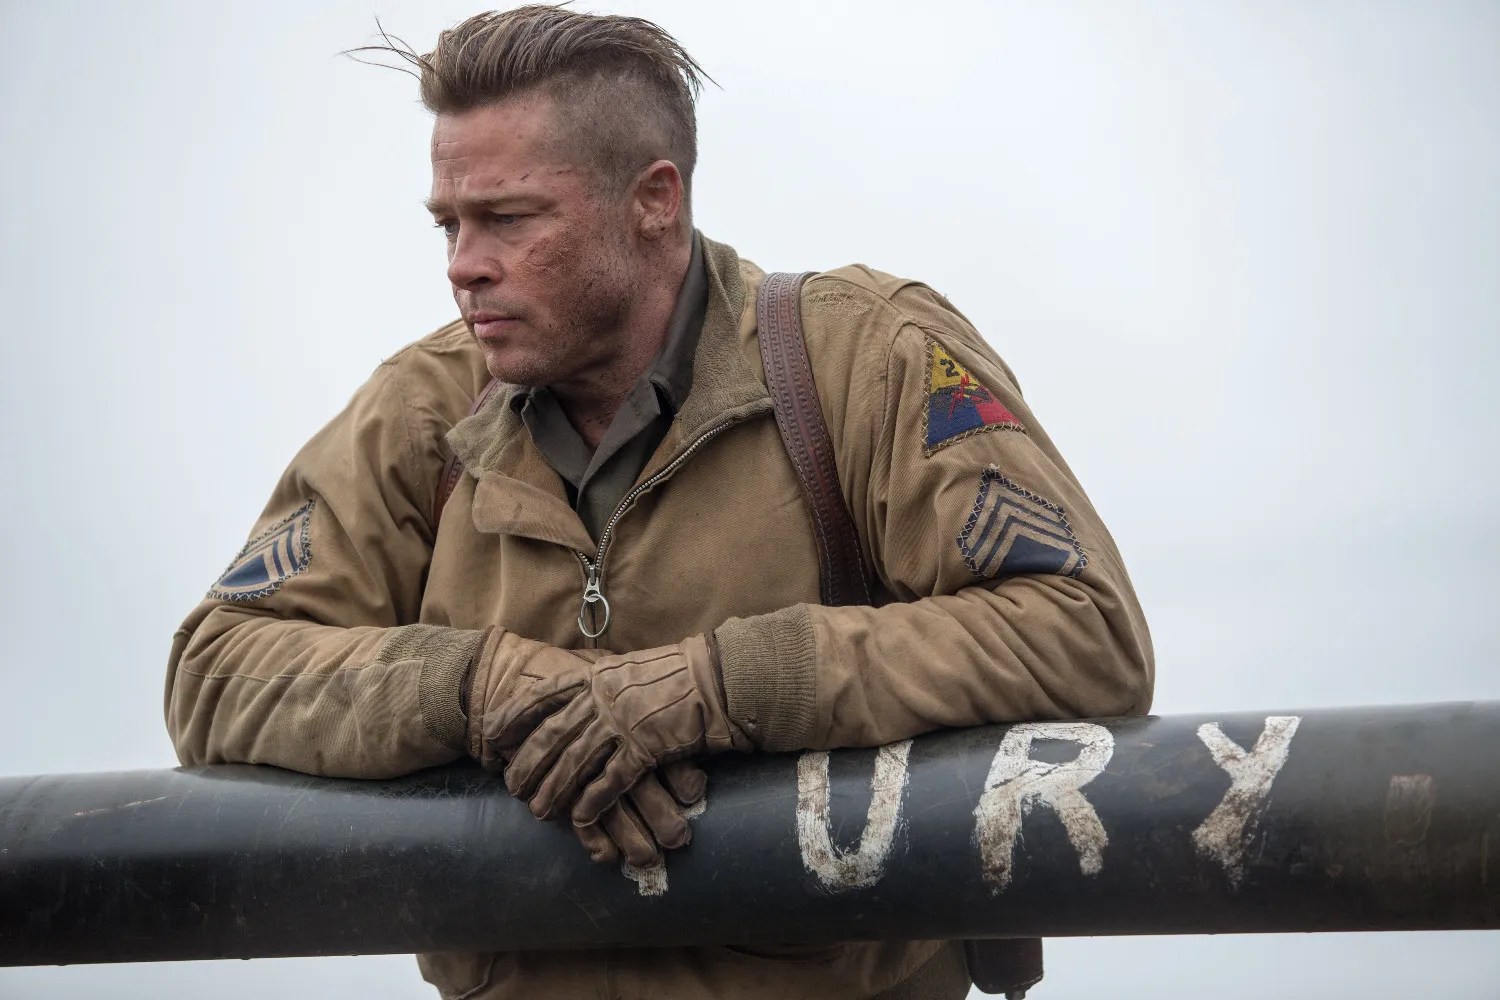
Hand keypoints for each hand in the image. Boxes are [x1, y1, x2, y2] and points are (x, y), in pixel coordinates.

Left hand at [468, 636, 708, 864]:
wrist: (715, 679)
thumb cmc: (676, 674)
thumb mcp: (629, 668)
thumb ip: (602, 681)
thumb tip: (582, 691)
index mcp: (596, 675)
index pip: (543, 694)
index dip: (514, 715)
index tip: (491, 733)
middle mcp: (602, 698)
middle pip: (551, 735)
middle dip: (526, 764)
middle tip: (511, 786)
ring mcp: (622, 723)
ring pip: (574, 762)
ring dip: (553, 790)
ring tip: (538, 810)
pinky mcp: (644, 748)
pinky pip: (610, 781)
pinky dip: (592, 802)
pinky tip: (579, 819)